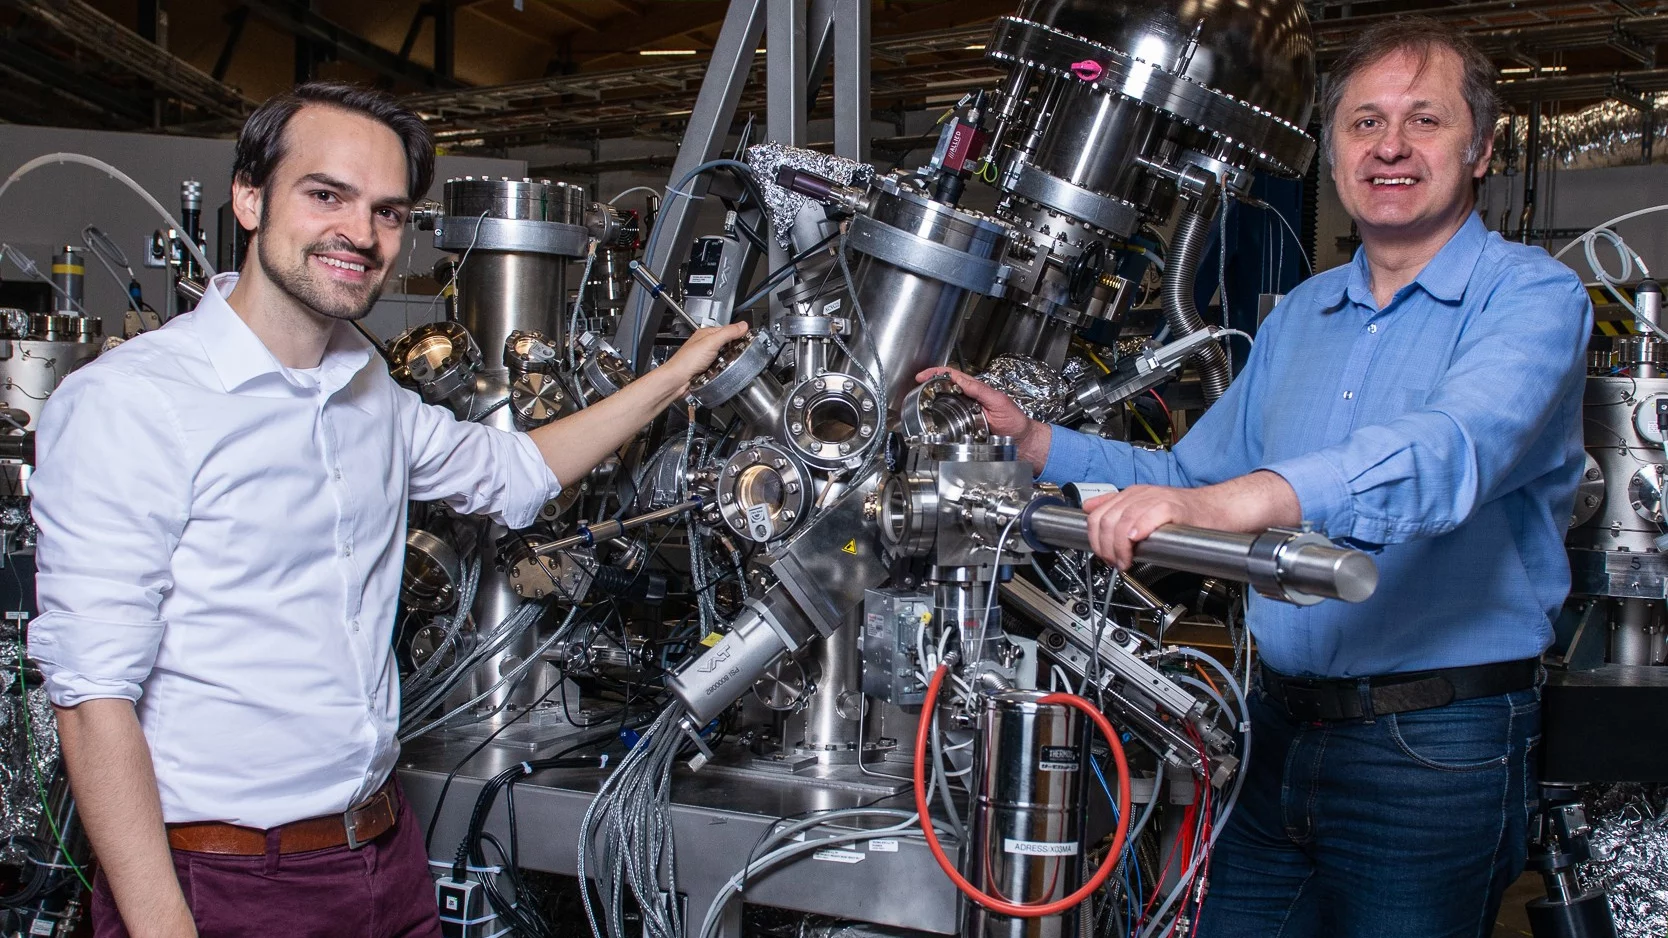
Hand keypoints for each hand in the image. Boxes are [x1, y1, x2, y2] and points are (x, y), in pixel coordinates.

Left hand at [654, 322, 750, 392]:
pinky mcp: (708, 369)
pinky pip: (722, 367)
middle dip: (735, 348)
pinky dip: (725, 369)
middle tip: (743, 351)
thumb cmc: (686, 361)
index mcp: (706, 334)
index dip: (739, 333)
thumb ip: (727, 333)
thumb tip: (743, 325)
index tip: (749, 338)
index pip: (728, 330)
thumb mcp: (710, 342)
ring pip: (725, 357)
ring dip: (730, 360)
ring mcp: (707, 358)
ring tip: (733, 362)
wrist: (677, 381)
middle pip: (728, 344)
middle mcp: (706, 345)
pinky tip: (725, 370)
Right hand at [914, 367, 1050, 469]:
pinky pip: (950, 426)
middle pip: (944, 391)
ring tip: (920, 405)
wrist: (1022, 442)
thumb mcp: (998, 401)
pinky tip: (933, 425)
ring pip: (944, 408)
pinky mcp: (965, 431)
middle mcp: (968, 402)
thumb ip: (980, 390)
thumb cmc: (1015, 421)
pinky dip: (940, 425)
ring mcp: (965, 416)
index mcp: (975, 390)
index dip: (936, 373)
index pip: (952, 377)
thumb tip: (960, 380)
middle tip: (917, 390)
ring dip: (932, 406)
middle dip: (929, 388)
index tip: (923, 376)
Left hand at [1081, 471, 1302, 567]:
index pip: (1096, 515)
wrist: (1218, 511)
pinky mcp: (1175, 507)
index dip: (1095, 540)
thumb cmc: (1185, 515)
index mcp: (1130, 495)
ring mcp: (1157, 499)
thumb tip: (1089, 509)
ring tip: (1126, 561)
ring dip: (1119, 546)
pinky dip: (1140, 528)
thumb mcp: (1144, 508)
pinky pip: (1151, 515)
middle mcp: (1140, 494)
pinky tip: (1137, 541)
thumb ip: (1116, 508)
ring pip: (1123, 520)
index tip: (1103, 557)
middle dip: (1105, 547)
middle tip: (1115, 563)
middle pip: (1106, 520)